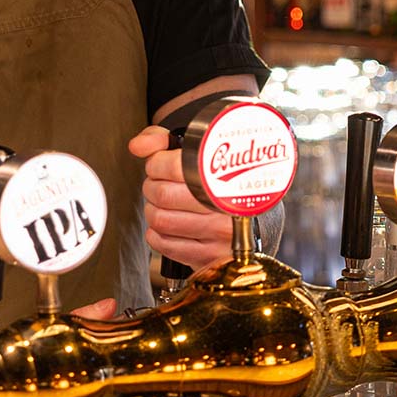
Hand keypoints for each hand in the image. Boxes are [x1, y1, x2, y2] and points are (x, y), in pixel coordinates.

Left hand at [128, 125, 233, 271]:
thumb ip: (163, 140)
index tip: (158, 164)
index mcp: (227, 175)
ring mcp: (219, 234)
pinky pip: (164, 244)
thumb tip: (137, 146)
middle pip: (163, 194)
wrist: (259, 221)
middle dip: (152, 186)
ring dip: (153, 210)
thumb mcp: (197, 152)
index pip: (176, 166)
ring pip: (161, 220)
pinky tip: (168, 225)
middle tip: (159, 183)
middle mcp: (225, 206)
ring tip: (164, 204)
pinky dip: (157, 233)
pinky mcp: (210, 256)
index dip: (157, 163)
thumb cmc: (223, 183)